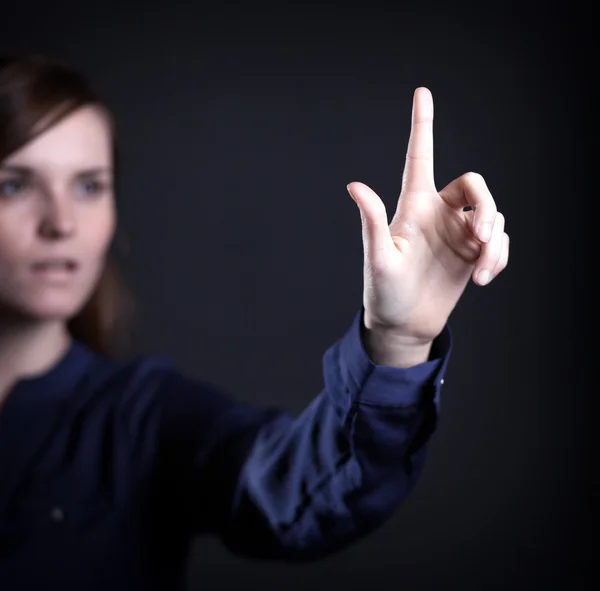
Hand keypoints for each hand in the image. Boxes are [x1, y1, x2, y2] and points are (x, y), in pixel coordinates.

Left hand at [347, 87, 508, 350]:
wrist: (403, 323)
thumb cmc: (383, 292)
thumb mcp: (378, 259)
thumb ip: (372, 222)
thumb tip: (353, 185)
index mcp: (413, 206)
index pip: (420, 157)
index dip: (422, 124)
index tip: (422, 92)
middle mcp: (437, 213)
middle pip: (475, 185)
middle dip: (486, 207)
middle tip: (480, 238)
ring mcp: (457, 232)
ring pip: (493, 216)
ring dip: (494, 243)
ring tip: (481, 272)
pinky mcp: (472, 253)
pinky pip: (499, 241)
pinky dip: (499, 256)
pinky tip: (485, 276)